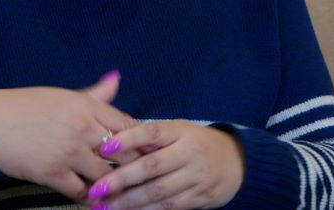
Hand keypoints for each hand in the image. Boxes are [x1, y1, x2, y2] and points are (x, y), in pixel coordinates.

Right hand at [0, 72, 134, 200]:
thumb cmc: (24, 107)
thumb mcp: (61, 95)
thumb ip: (94, 95)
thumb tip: (116, 80)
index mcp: (86, 105)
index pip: (129, 125)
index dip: (141, 140)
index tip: (148, 151)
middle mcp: (82, 127)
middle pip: (125, 152)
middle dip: (135, 165)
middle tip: (142, 176)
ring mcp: (69, 152)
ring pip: (107, 176)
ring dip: (113, 185)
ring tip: (120, 191)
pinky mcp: (53, 173)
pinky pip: (81, 192)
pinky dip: (88, 196)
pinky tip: (93, 198)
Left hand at [85, 120, 243, 209]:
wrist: (237, 161)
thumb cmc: (197, 144)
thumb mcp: (179, 131)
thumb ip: (151, 137)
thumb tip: (112, 143)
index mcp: (181, 131)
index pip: (153, 132)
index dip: (129, 139)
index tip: (105, 148)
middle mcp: (190, 153)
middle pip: (152, 167)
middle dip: (121, 179)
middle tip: (96, 188)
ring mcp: (196, 176)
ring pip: (158, 191)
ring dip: (129, 201)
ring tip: (105, 206)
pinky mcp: (200, 197)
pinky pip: (169, 207)